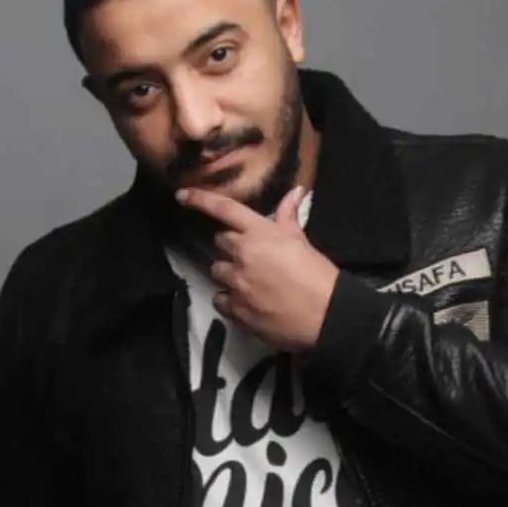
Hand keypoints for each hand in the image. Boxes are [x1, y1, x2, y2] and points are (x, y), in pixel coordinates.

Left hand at [175, 184, 339, 351]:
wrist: (325, 315)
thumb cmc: (317, 275)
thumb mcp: (302, 240)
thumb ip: (289, 216)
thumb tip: (295, 191)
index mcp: (259, 233)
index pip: (224, 209)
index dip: (200, 199)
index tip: (182, 195)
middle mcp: (242, 254)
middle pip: (220, 242)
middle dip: (231, 246)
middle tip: (250, 255)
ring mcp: (236, 283)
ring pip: (217, 271)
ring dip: (228, 273)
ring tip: (248, 281)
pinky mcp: (236, 309)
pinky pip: (220, 300)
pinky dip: (228, 299)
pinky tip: (245, 302)